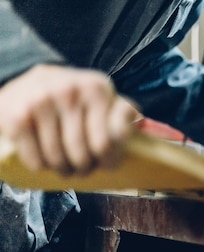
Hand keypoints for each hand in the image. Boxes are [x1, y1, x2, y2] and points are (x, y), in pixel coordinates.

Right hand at [0, 64, 138, 173]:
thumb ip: (122, 111)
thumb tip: (137, 121)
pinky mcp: (18, 116)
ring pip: (59, 159)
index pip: (108, 141)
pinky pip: (35, 159)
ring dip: (63, 170)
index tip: (106, 163)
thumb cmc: (73, 98)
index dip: (109, 160)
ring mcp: (42, 102)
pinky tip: (44, 161)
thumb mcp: (101, 97)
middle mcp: (70, 91)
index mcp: (97, 88)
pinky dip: (40, 166)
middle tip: (83, 168)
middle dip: (85, 168)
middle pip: (83, 154)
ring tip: (66, 167)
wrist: (28, 81)